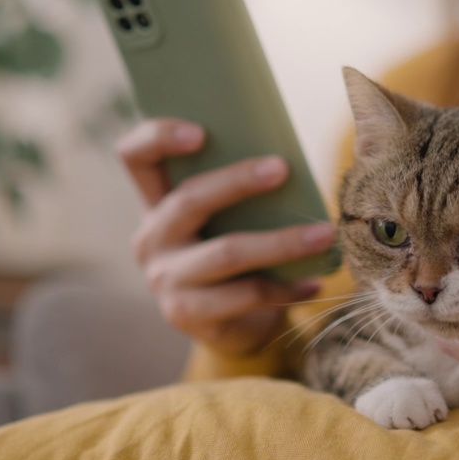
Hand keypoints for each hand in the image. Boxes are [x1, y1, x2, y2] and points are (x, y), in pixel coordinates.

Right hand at [117, 118, 336, 355]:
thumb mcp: (223, 220)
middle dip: (238, 181)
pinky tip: (315, 281)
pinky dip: (288, 287)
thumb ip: (234, 193)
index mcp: (154, 202)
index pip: (135, 157)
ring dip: (281, 242)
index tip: (202, 131)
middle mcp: (151, 238)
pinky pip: (247, 294)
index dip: (158, 137)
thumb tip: (287, 164)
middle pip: (188, 199)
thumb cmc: (232, 254)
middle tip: (284, 169)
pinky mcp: (188, 315)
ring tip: (323, 234)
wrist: (228, 327)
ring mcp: (165, 279)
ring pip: (226, 252)